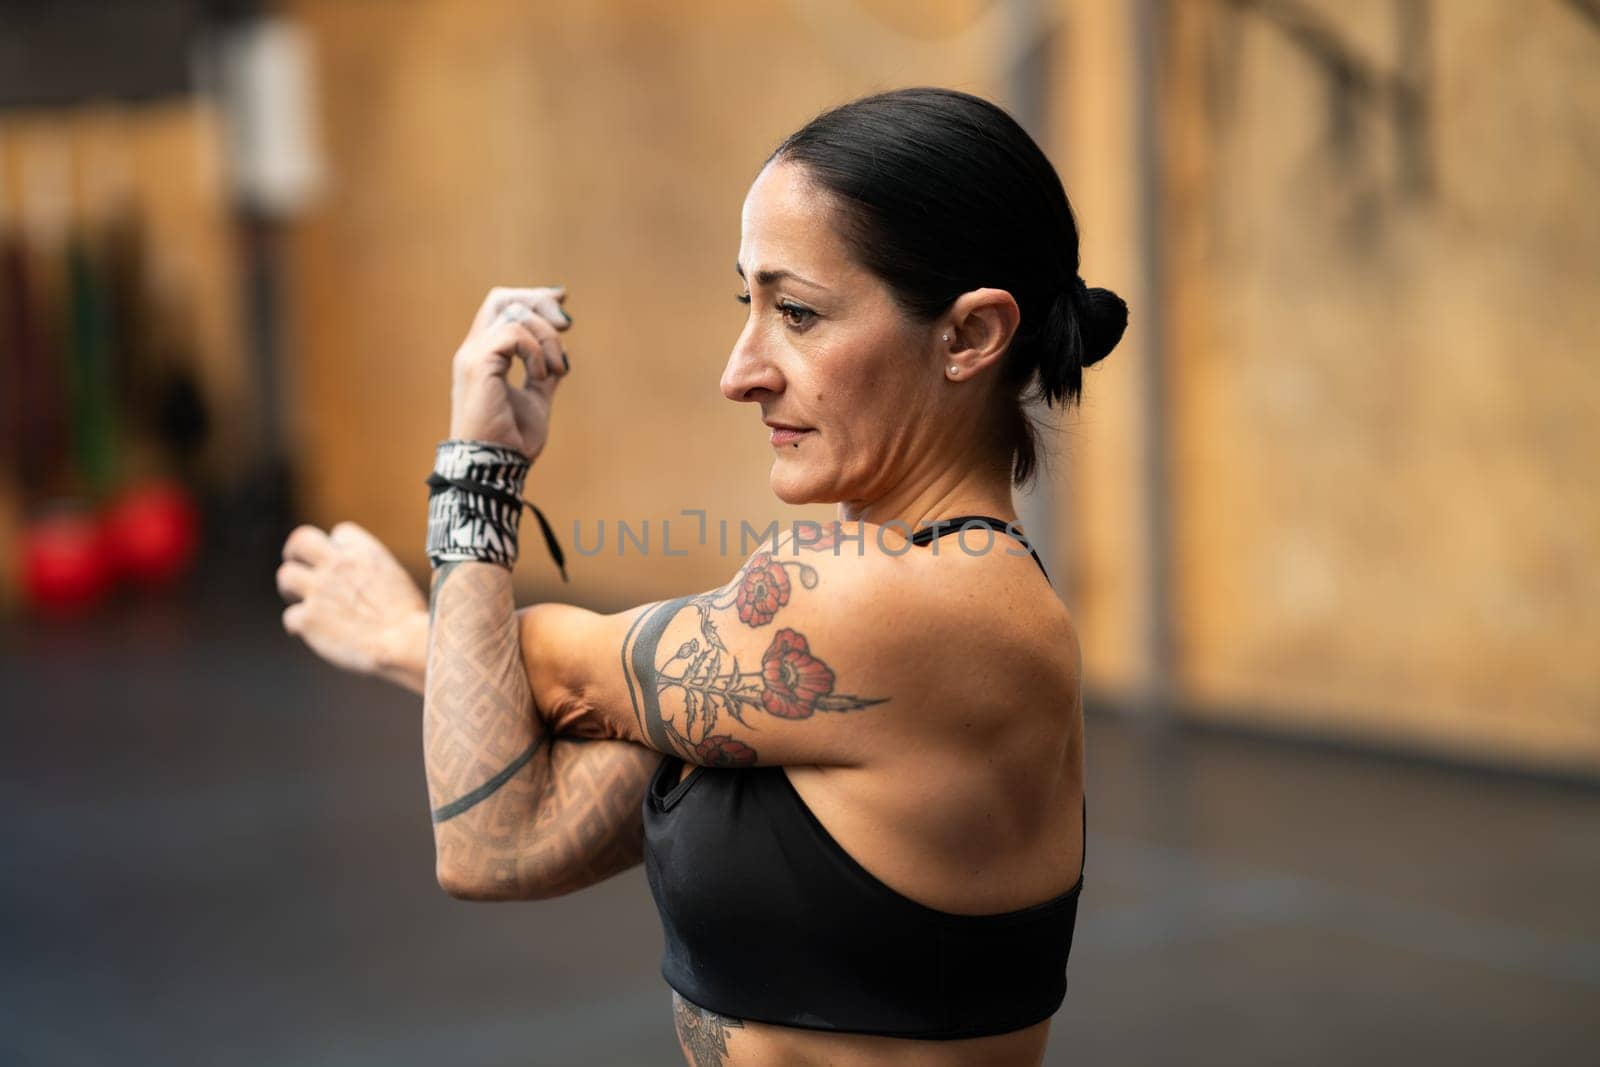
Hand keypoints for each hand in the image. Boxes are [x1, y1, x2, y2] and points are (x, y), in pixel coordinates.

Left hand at [278, 521, 429, 692]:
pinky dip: (301, 627)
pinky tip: (315, 634)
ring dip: (292, 589)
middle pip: (300, 540)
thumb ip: (369, 571)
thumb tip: (357, 580)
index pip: (339, 533)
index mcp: (364, 552)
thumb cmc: (409, 619)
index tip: (341, 562)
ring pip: (285, 576)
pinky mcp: (307, 618)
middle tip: (299, 568)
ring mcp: (318, 590)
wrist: (403, 643)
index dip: (338, 548)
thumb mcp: (395, 579)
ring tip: (304, 603)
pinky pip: (291, 617)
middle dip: (295, 554)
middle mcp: (337, 565)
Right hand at [450, 286, 571, 458]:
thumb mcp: (537, 399)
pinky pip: (514, 333)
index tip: (562, 300)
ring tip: (557, 370)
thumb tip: (563, 350)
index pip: (501, 307)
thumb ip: (545, 374)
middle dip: (540, 303)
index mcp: (484, 356)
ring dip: (547, 338)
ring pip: (514, 313)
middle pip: (502, 298)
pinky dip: (536, 351)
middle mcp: (474, 350)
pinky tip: (542, 376)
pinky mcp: (478, 362)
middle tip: (567, 324)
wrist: (497, 464)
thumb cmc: (512, 440)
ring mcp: (472, 354)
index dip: (532, 297)